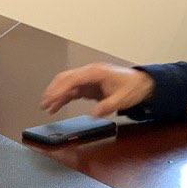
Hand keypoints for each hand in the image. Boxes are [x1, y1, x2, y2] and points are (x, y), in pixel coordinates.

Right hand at [40, 63, 155, 116]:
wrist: (142, 83)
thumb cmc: (133, 88)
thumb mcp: (122, 99)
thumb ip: (107, 106)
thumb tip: (93, 115)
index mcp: (96, 73)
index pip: (73, 79)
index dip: (60, 89)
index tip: (50, 99)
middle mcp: (89, 73)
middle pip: (65, 79)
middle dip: (53, 91)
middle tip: (44, 104)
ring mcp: (88, 79)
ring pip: (66, 84)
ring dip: (56, 94)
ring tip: (46, 107)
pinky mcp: (89, 85)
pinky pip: (72, 90)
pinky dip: (63, 97)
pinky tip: (56, 106)